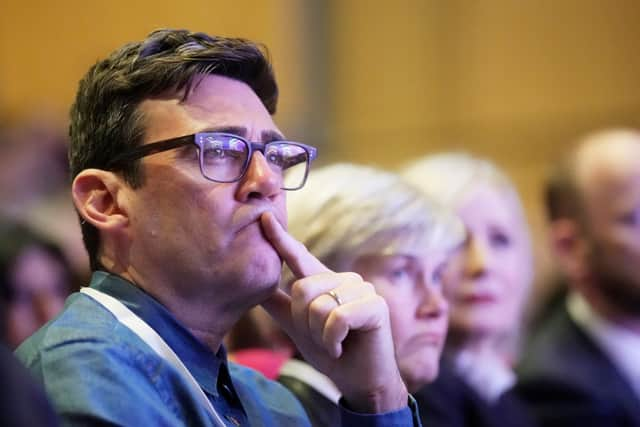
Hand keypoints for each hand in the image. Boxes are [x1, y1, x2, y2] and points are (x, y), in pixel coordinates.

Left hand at [259, 212, 407, 412]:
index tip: (263, 216)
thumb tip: (254, 285)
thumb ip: (279, 304)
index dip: (280, 238)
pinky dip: (332, 340)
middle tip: (321, 338)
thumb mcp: (298, 326)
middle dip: (304, 323)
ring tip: (333, 343)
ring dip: (319, 336)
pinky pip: (337, 318)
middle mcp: (344, 279)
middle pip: (302, 289)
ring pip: (318, 306)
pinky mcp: (375, 305)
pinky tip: (341, 347)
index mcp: (324, 281)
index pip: (298, 256)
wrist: (359, 382)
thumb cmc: (331, 352)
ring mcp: (362, 289)